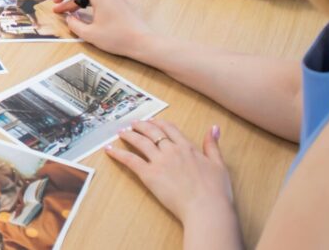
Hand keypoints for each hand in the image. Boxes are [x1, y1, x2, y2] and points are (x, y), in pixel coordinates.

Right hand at [52, 0, 152, 57]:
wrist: (142, 42)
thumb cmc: (117, 38)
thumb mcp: (90, 34)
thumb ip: (74, 25)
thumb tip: (69, 18)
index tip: (57, 2)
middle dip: (72, 2)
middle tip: (62, 13)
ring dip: (86, 0)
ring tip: (80, 10)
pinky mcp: (128, 2)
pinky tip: (101, 6)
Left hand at [107, 120, 238, 234]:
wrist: (206, 208)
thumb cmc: (215, 191)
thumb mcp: (219, 164)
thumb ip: (213, 145)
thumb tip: (214, 128)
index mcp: (188, 147)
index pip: (170, 129)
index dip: (159, 123)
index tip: (152, 121)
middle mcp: (172, 150)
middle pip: (153, 131)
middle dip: (141, 125)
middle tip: (133, 123)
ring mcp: (160, 162)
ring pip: (140, 142)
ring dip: (129, 135)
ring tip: (121, 132)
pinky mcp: (150, 175)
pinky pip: (131, 160)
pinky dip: (119, 154)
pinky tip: (110, 150)